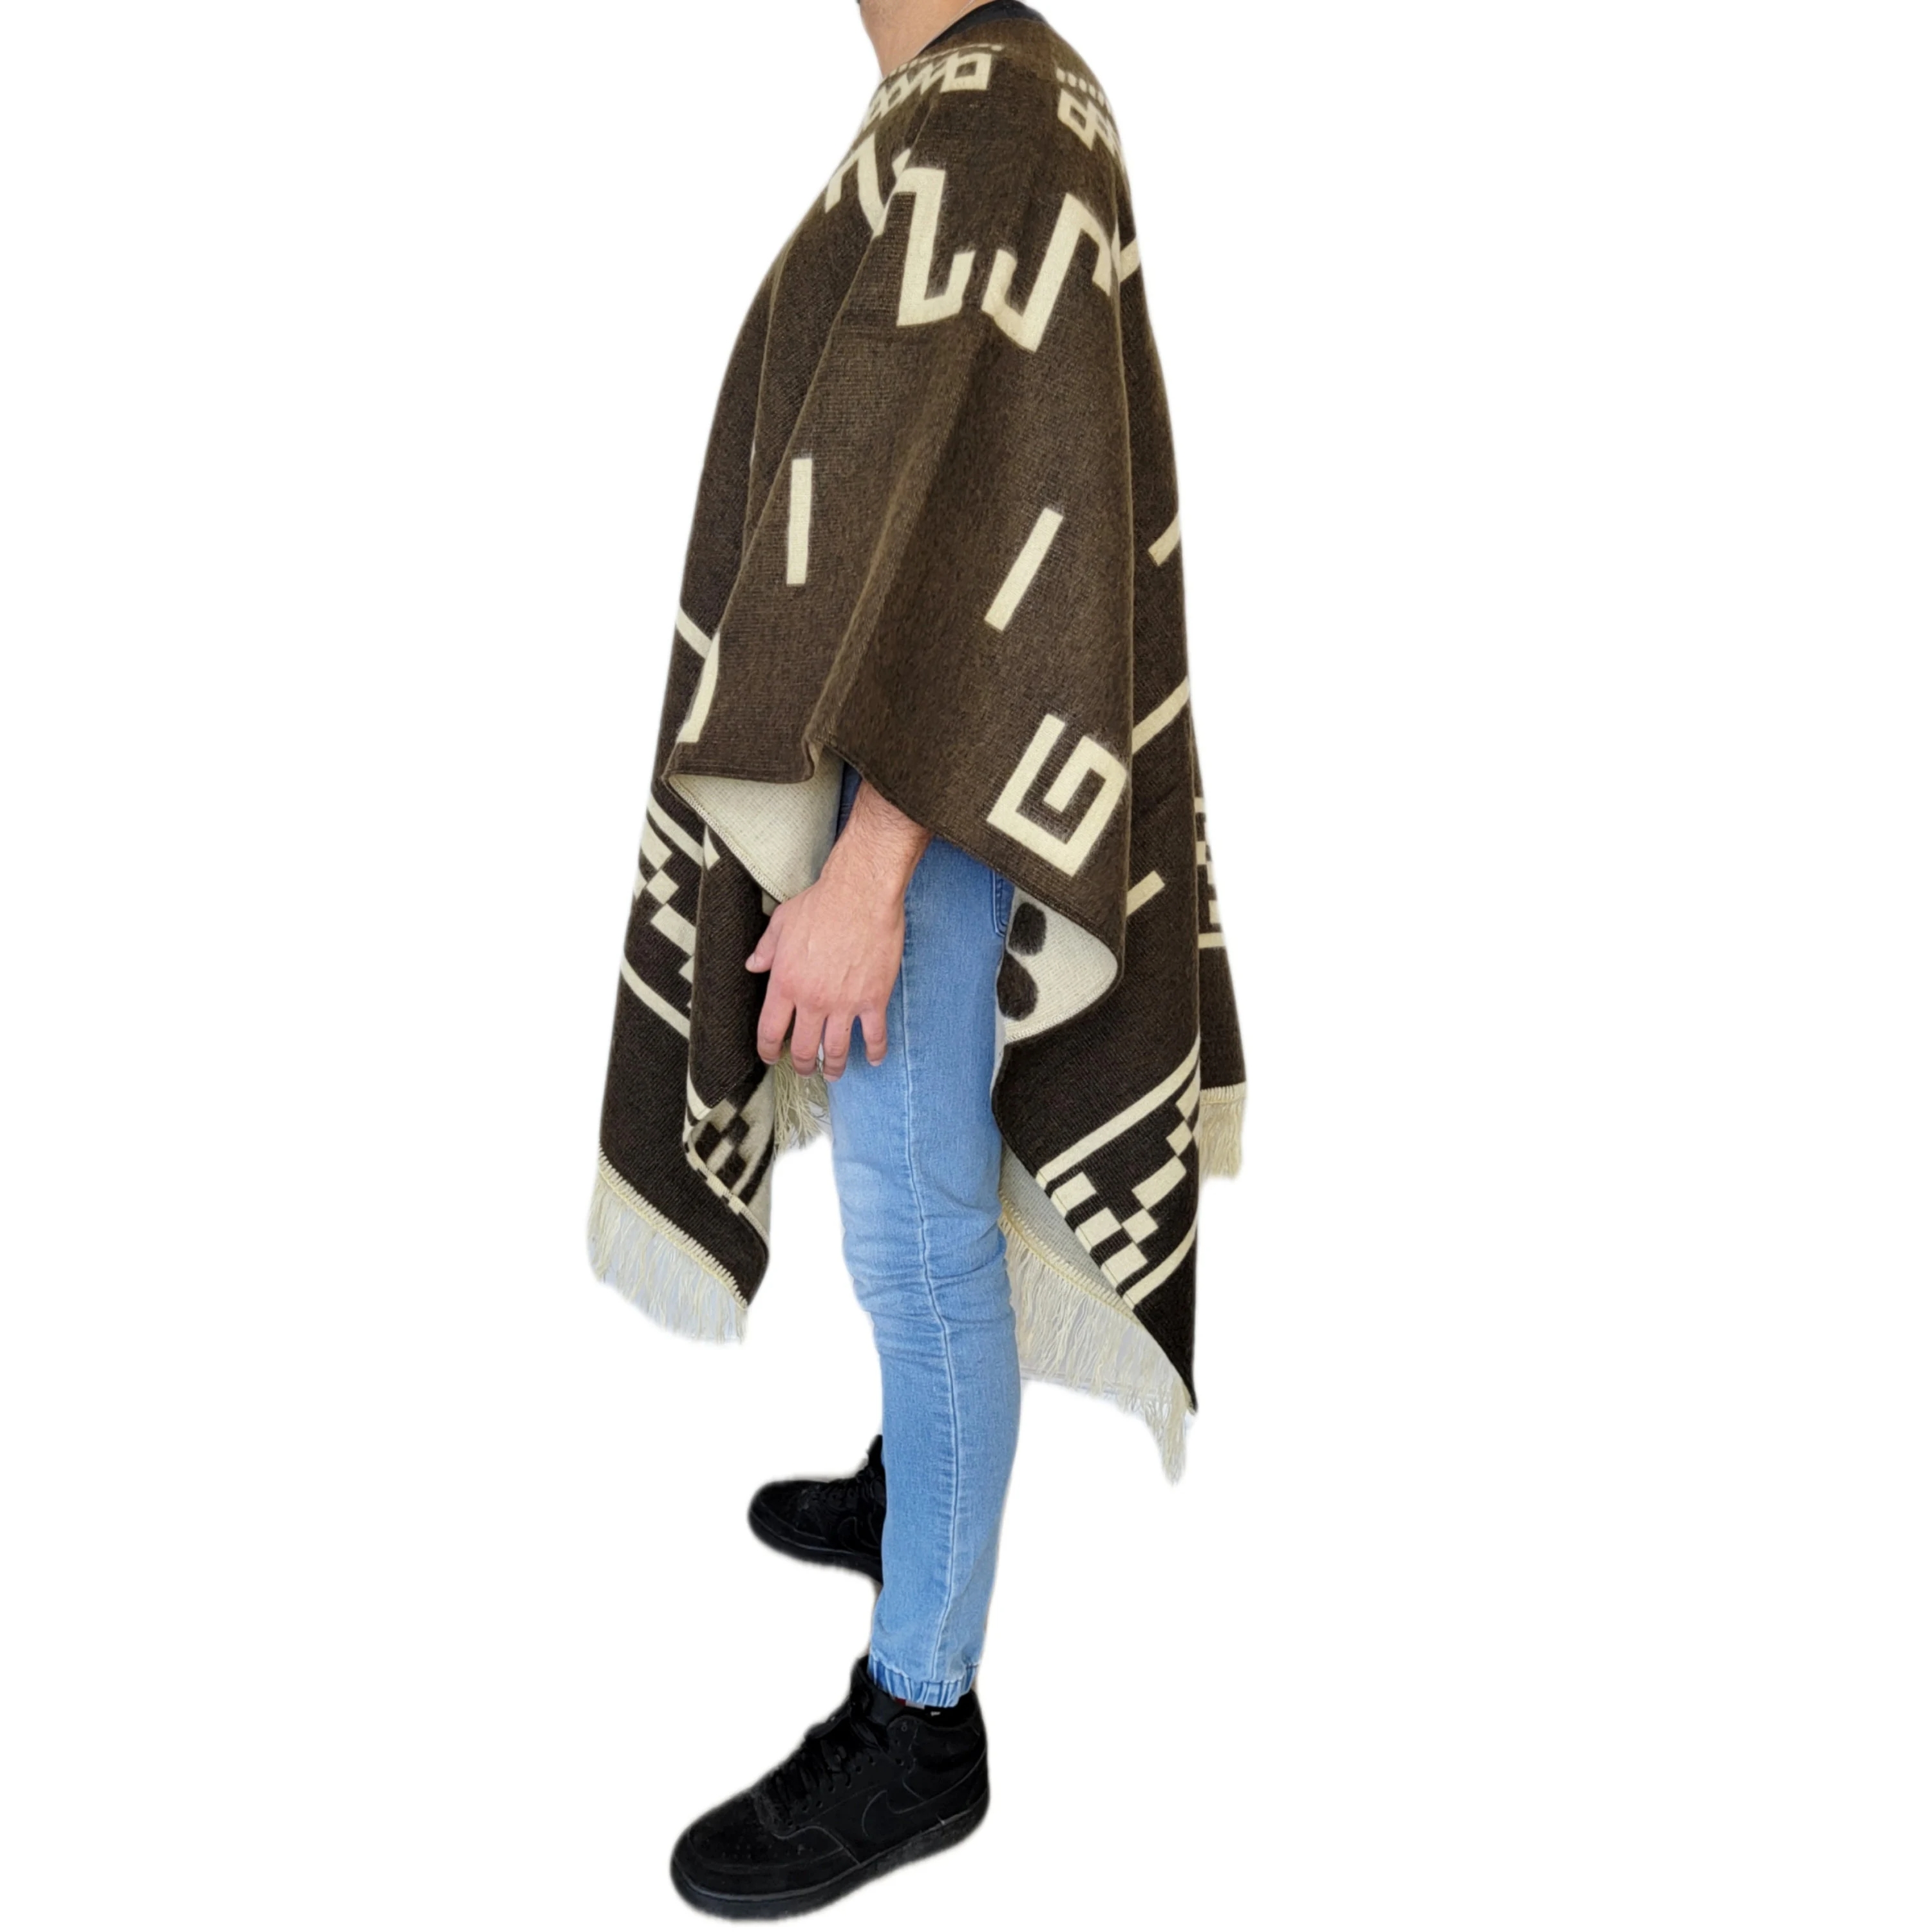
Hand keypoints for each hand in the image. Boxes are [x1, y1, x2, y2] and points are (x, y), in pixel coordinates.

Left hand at [746, 779, 930, 1078]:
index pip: (770, 1029)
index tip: (770, 1057)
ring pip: (836, 1050)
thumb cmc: (821, 904)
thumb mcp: (783, 922)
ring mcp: (844, 1004)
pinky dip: (875, 1052)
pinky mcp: (874, 999)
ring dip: (834, 1066)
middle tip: (805, 1069)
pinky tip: (874, 1059)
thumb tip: (753, 965)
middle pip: (803, 1048)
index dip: (767, 1049)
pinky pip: (874, 1036)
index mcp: (785, 983)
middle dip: (802, 1065)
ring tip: (834, 1072)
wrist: (861, 894)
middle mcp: (812, 1000)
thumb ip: (766, 949)